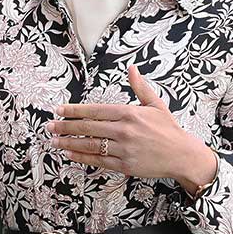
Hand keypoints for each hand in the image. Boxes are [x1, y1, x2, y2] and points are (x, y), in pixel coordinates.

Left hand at [47, 65, 218, 194]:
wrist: (183, 155)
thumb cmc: (168, 129)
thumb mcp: (156, 104)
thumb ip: (140, 87)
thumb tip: (132, 68)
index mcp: (129, 113)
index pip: (95, 110)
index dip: (74, 110)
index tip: (59, 110)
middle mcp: (124, 130)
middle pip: (88, 127)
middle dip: (66, 127)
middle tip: (50, 126)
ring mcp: (124, 149)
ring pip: (90, 145)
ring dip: (69, 143)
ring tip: (54, 141)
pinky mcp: (125, 165)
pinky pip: (98, 160)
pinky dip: (82, 157)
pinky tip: (70, 154)